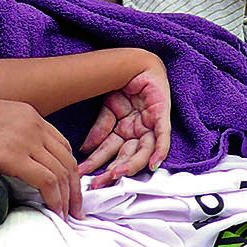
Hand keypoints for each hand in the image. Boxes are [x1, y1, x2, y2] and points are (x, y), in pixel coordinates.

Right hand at [0, 95, 82, 217]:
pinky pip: (46, 181)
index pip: (61, 145)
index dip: (69, 169)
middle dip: (75, 187)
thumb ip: (8, 133)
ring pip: (61, 172)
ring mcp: (26, 139)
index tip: (68, 187)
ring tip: (68, 215)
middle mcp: (34, 125)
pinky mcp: (14, 156)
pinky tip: (56, 212)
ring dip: (68, 198)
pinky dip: (55, 199)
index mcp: (30, 115)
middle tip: (76, 209)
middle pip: (67, 160)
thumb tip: (8, 156)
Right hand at [76, 55, 170, 186]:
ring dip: (129, 165)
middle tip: (97, 183)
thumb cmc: (124, 85)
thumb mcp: (107, 110)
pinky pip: (162, 137)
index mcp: (124, 133)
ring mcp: (150, 127)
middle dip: (110, 172)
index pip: (110, 154)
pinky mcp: (162, 117)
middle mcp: (137, 133)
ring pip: (141, 152)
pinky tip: (154, 164)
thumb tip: (84, 150)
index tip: (83, 175)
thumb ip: (99, 130)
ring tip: (115, 174)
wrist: (136, 63)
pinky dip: (159, 151)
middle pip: (125, 158)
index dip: (97, 164)